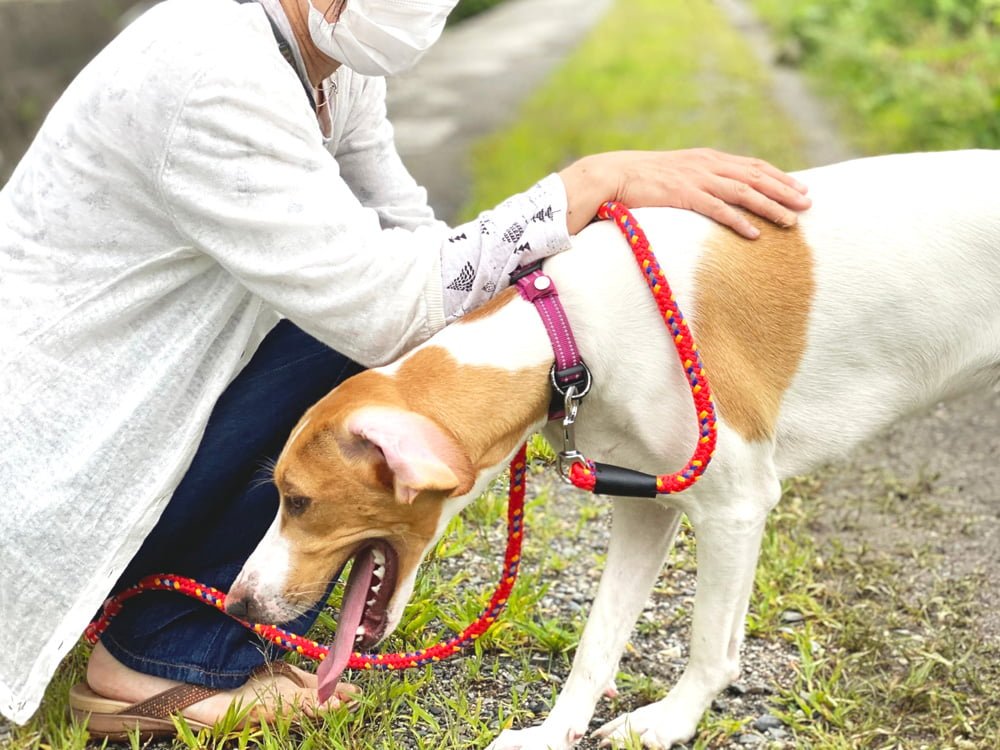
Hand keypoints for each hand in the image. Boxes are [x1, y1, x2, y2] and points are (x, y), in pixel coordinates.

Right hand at [559, 148, 811, 237]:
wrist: (610, 175)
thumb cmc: (641, 180)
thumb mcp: (677, 174)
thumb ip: (700, 180)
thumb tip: (719, 196)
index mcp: (708, 158)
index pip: (753, 166)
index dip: (780, 177)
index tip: (801, 189)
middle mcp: (706, 165)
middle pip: (755, 176)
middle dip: (785, 190)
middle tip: (809, 205)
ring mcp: (695, 178)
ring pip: (743, 191)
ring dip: (770, 206)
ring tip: (791, 221)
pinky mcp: (681, 194)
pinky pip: (716, 208)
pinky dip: (738, 220)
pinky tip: (754, 234)